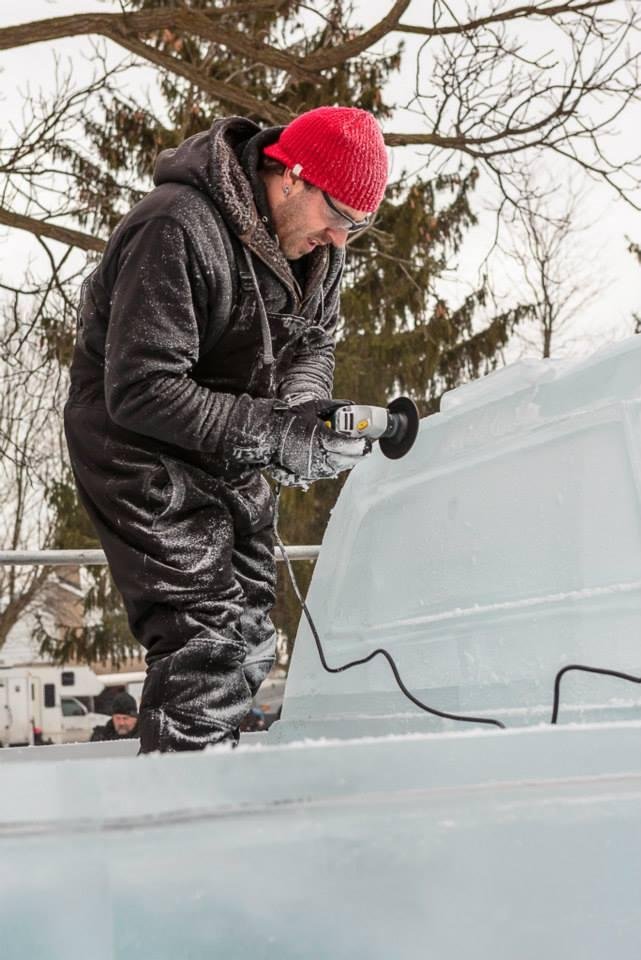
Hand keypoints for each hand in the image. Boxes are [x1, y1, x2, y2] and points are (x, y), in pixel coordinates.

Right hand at [221, 395, 369, 487]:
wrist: (270, 434)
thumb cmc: (291, 419)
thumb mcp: (313, 408)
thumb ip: (333, 406)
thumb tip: (351, 405)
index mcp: (319, 437)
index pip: (344, 444)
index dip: (358, 444)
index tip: (367, 441)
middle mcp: (316, 453)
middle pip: (344, 459)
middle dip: (358, 455)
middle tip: (367, 449)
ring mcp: (312, 465)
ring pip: (337, 467)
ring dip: (349, 462)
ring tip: (358, 455)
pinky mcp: (307, 471)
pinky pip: (327, 471)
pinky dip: (337, 466)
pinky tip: (343, 461)